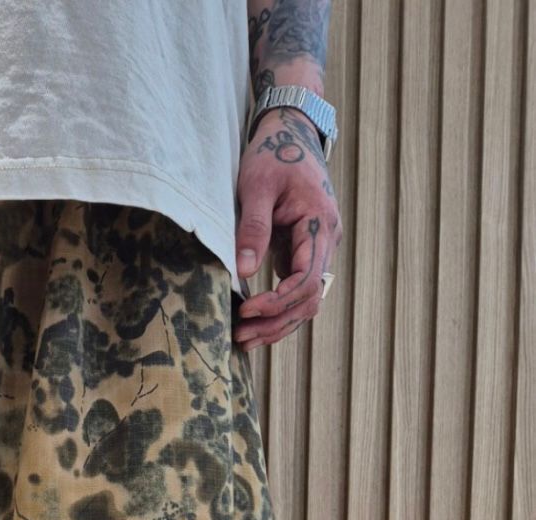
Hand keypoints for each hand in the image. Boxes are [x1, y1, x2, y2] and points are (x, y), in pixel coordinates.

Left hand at [234, 106, 341, 349]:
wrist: (291, 132)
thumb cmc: (273, 153)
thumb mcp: (256, 186)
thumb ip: (252, 228)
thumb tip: (244, 272)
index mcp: (320, 224)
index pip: (307, 280)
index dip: (278, 302)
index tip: (247, 310)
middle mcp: (327, 240)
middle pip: (310, 299)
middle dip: (276, 322)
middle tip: (241, 337)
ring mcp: (320, 247)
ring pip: (307, 300)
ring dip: (278, 323)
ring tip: (245, 338)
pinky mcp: (307, 251)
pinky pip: (298, 289)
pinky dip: (278, 309)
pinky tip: (253, 321)